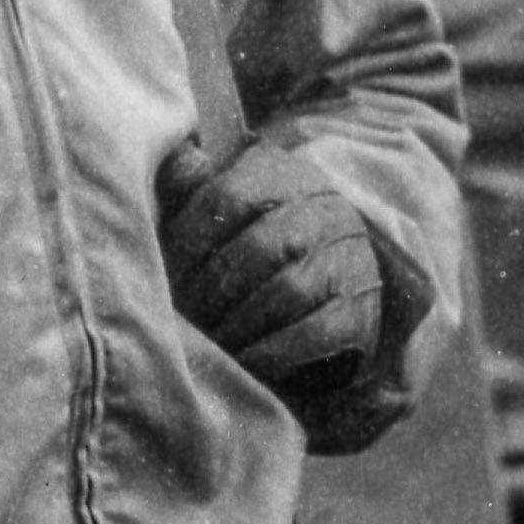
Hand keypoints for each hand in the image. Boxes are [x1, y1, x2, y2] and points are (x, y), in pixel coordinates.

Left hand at [159, 136, 391, 407]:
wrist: (325, 279)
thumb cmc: (252, 238)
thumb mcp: (224, 202)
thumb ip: (194, 184)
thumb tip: (181, 160)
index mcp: (284, 174)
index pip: (229, 195)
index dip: (189, 238)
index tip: (164, 271)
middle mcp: (325, 210)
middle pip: (261, 246)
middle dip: (212, 288)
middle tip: (184, 316)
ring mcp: (348, 260)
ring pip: (289, 291)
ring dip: (238, 323)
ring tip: (208, 341)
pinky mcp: (359, 310)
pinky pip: (317, 333)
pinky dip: (274, 352)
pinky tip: (243, 362)